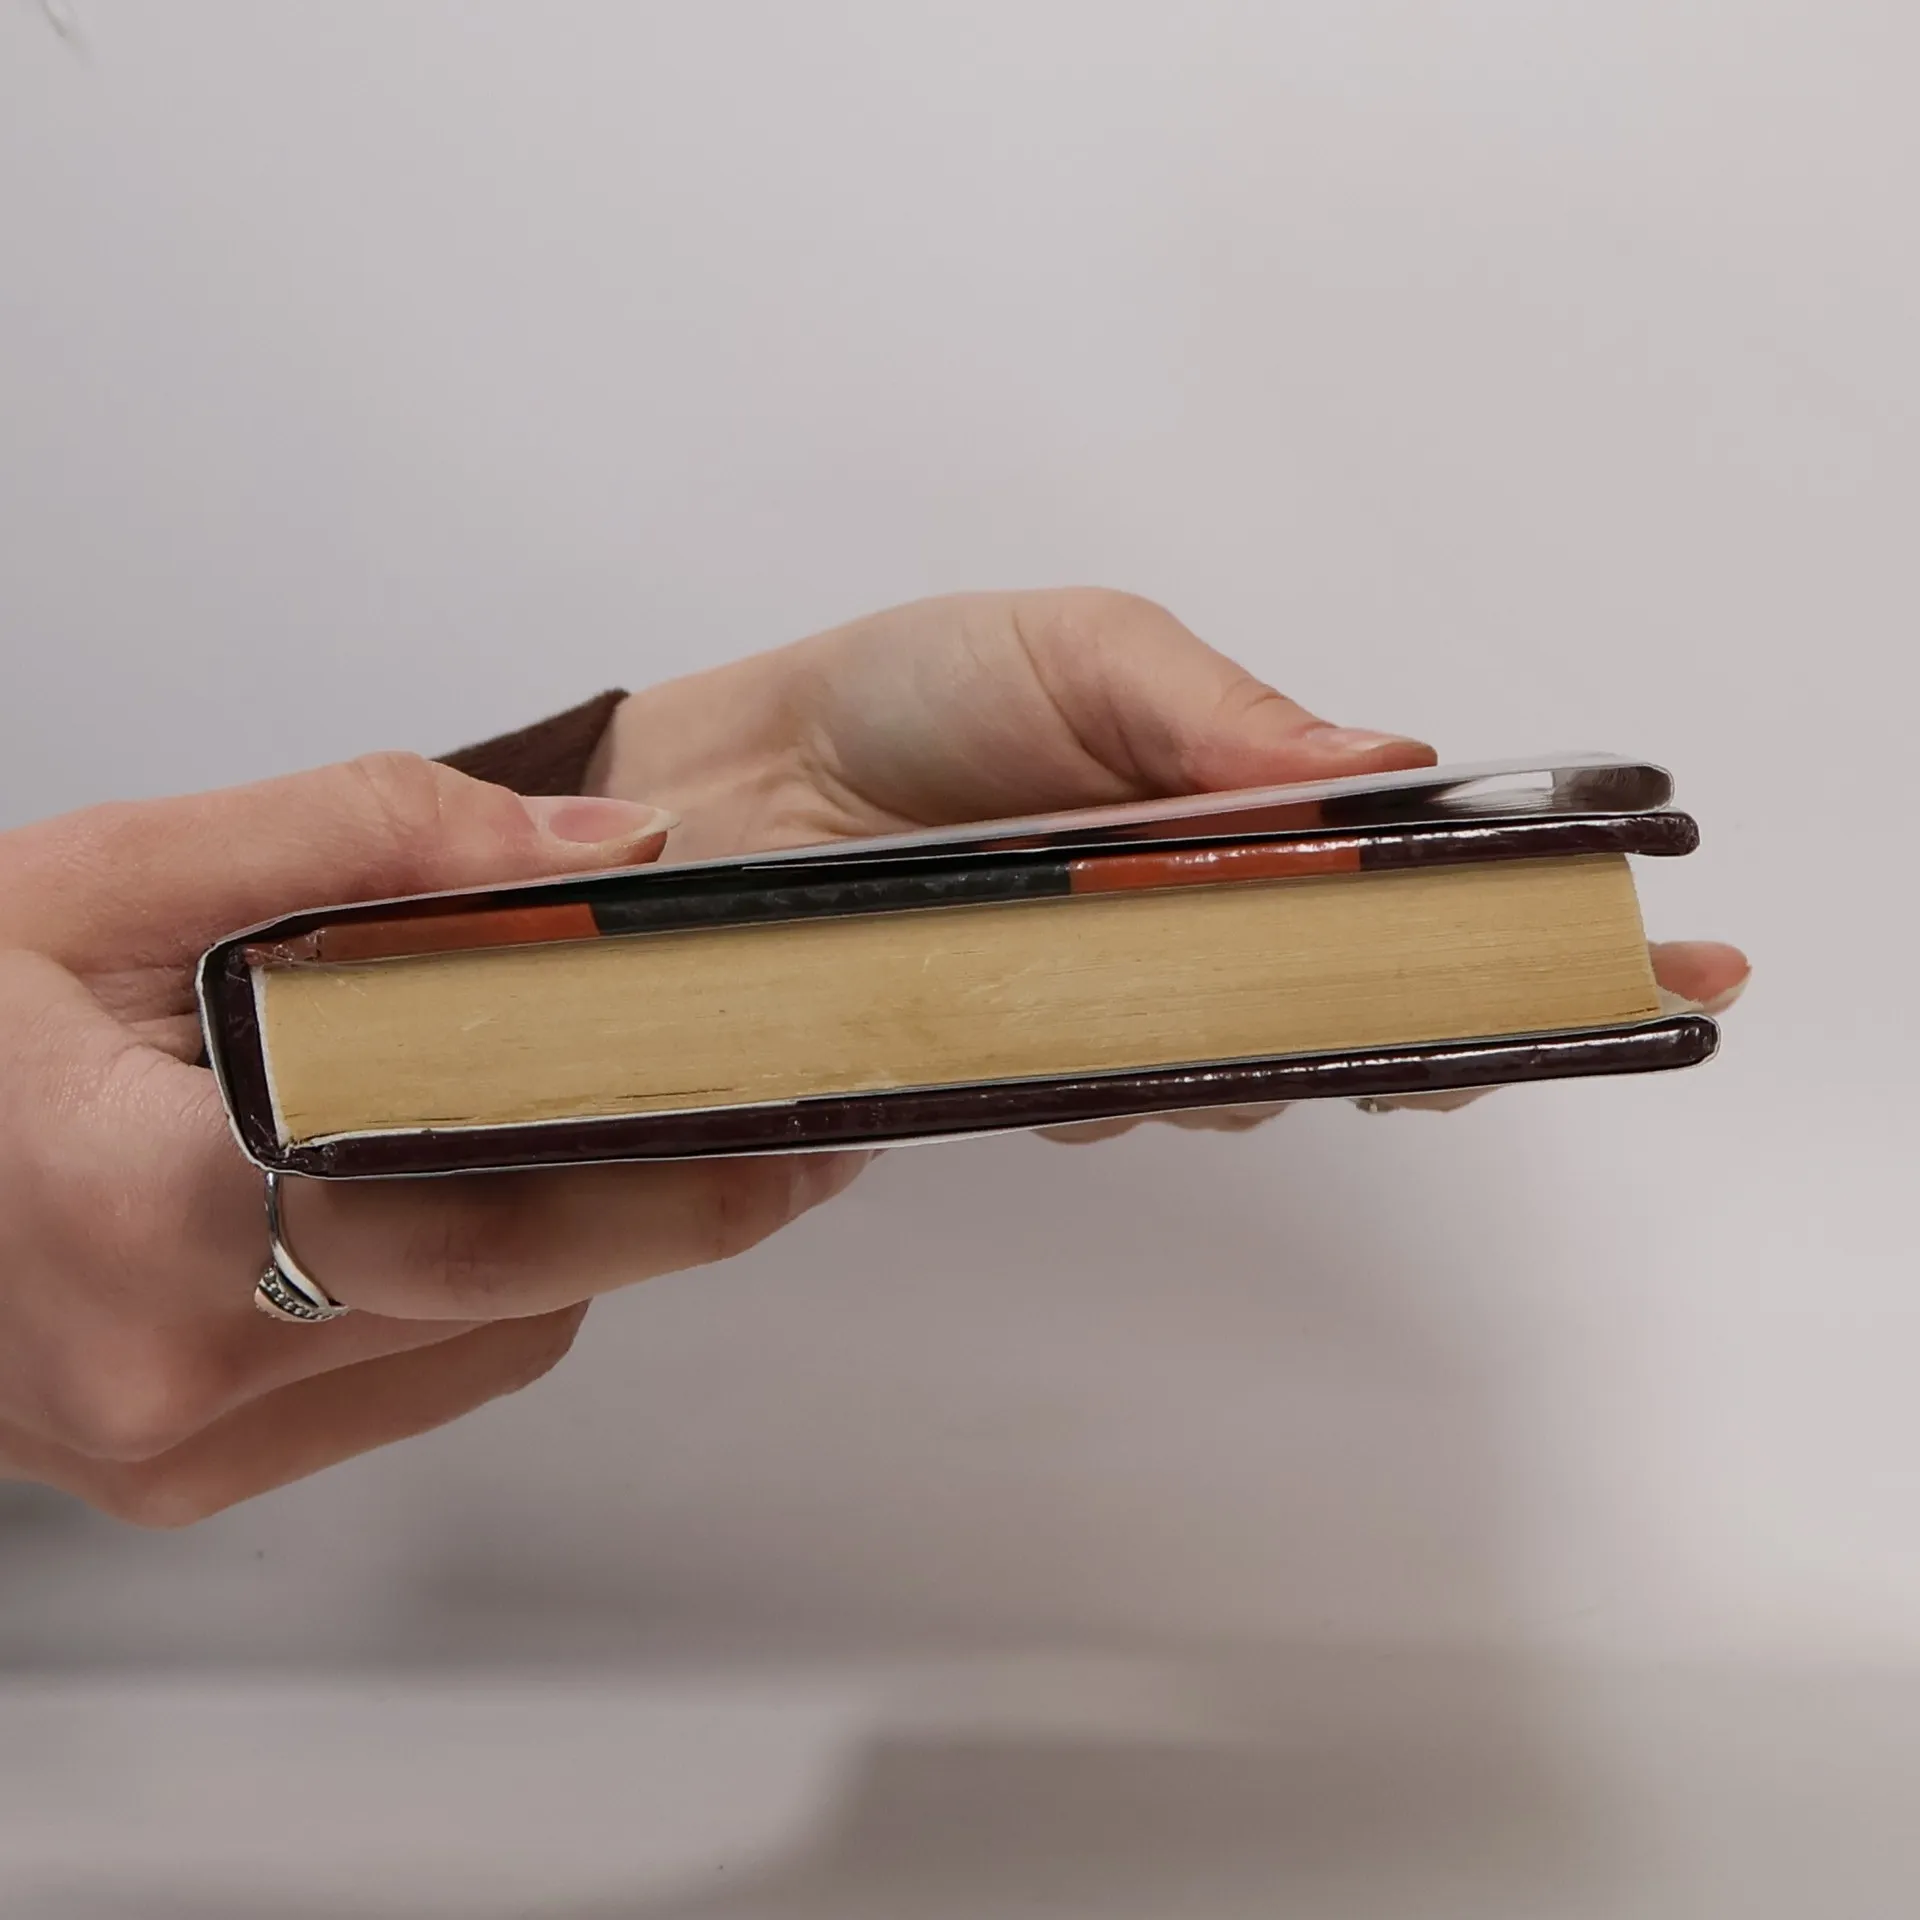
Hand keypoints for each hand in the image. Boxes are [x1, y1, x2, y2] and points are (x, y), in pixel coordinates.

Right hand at [0, 760, 864, 1523]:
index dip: (682, 1152)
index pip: (497, 1196)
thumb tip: (603, 848)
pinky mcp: (190, 1471)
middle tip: (797, 1128)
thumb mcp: (106, 877)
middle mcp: (172, 1368)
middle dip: (682, 1203)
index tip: (808, 1108)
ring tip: (612, 1121)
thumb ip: (371, 835)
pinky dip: (478, 1285)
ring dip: (572, 1233)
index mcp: (144, 1205)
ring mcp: (181, 1447)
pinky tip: (466, 1190)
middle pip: (522, 1286)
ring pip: (488, 1339)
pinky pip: (417, 1378)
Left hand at [594, 588, 1749, 1135]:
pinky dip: (1112, 1074)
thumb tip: (1395, 773)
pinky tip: (1077, 1033)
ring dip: (1251, 1046)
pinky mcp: (1001, 1080)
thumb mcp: (1085, 655)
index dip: (1521, 937)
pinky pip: (1091, 1104)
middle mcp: (1182, 944)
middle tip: (1458, 1016)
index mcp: (1232, 831)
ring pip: (1228, 1076)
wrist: (729, 777)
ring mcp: (1097, 1022)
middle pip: (1344, 1018)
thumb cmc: (913, 695)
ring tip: (1207, 988)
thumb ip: (1225, 718)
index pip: (1402, 902)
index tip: (1650, 956)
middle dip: (1425, 1029)